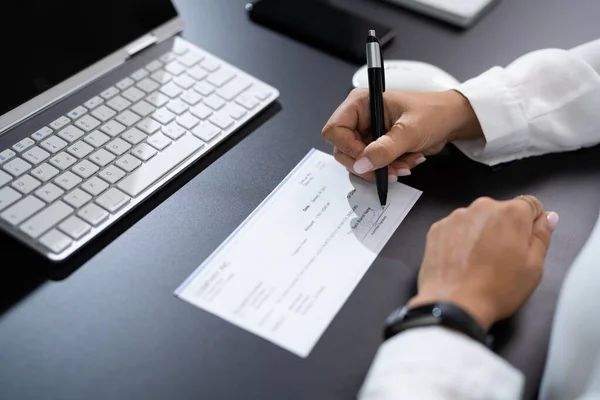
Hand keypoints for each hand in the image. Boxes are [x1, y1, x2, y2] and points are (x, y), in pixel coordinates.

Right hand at [321, 89, 482, 181]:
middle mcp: (359, 118)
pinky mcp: (375, 147)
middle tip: (391, 168)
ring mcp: (366, 134)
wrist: (451, 121)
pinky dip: (388, 169)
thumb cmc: (434, 113)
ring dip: (382, 169)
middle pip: (343, 151)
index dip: (349, 148)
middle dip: (369, 164)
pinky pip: (371, 166)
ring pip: (358, 162)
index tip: (368, 158)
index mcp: (361, 103)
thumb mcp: (409, 131)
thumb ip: (384, 149)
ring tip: (404, 164)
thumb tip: (362, 164)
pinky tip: (406, 162)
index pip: (335, 130)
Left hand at [409, 196, 558, 330]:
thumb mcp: (534, 266)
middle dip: (504, 229)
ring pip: (477, 220)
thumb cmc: (496, 289)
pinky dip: (460, 240)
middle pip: (500, 212)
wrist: (454, 304)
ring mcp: (456, 217)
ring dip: (481, 234)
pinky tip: (462, 262)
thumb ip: (542, 235)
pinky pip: (456, 229)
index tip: (526, 239)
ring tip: (480, 263)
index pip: (530, 204)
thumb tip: (547, 218)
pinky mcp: (437, 228)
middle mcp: (482, 208)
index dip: (531, 222)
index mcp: (511, 213)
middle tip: (503, 258)